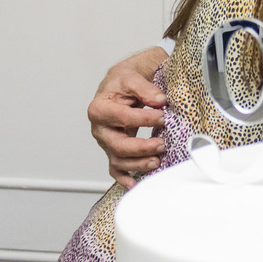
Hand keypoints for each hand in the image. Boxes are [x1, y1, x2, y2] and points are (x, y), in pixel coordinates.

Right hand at [88, 46, 168, 188]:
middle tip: (161, 145)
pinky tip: (134, 184)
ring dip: (138, 164)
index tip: (162, 116)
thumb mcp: (132, 77)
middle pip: (118, 145)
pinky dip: (124, 178)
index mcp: (100, 108)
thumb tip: (159, 101)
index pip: (123, 118)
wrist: (118, 85)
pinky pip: (115, 169)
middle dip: (141, 148)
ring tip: (157, 162)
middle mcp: (100, 128)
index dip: (144, 119)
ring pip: (118, 160)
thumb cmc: (122, 82)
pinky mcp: (112, 150)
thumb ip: (145, 89)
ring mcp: (106, 142)